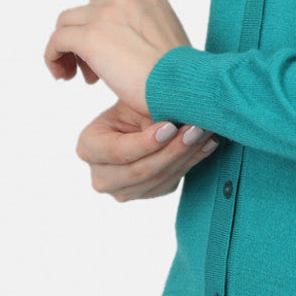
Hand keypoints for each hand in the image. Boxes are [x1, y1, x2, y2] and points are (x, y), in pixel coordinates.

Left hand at [44, 0, 190, 114]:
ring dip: (68, 49)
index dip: (101, 26)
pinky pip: (57, 40)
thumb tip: (118, 47)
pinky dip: (53, 57)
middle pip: (86, 9)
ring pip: (67, 23)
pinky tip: (62, 76)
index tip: (109, 56)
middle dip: (85, 38)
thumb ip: (141, 32)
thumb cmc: (180, 77)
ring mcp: (106, 13)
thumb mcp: (165, 42)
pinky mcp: (91, 36)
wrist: (185, 87)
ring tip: (76, 76)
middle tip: (92, 72)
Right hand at [77, 97, 219, 201]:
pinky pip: (170, 182)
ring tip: (205, 133)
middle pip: (140, 171)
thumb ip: (146, 112)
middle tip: (196, 129)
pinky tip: (207, 144)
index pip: (118, 151)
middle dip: (172, 150)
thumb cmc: (135, 104)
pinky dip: (191, 162)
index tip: (170, 127)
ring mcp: (122, 190)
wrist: (142, 117)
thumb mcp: (134, 102)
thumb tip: (174, 120)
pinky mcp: (146, 193)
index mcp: (88, 146)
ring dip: (186, 156)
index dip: (146, 142)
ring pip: (159, 179)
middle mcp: (101, 175)